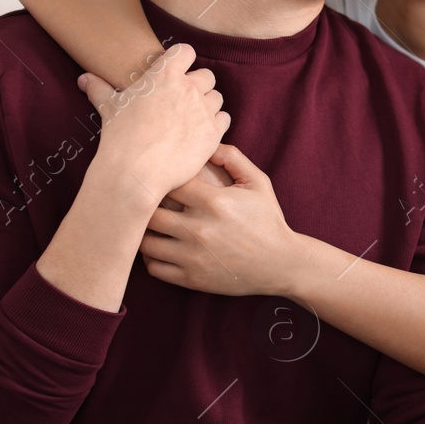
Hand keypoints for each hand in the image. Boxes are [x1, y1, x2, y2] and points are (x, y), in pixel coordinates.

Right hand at [77, 44, 229, 202]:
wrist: (135, 172)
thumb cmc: (120, 137)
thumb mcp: (109, 108)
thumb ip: (99, 89)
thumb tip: (84, 79)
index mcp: (165, 75)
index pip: (186, 52)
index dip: (182, 61)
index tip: (176, 73)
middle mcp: (188, 88)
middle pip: (206, 76)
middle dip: (197, 86)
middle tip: (183, 102)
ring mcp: (203, 110)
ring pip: (216, 98)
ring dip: (207, 105)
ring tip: (191, 119)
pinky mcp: (213, 132)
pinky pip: (224, 118)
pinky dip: (216, 123)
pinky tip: (201, 132)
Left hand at [140, 144, 302, 296]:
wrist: (281, 264)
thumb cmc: (268, 219)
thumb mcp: (258, 182)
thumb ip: (233, 158)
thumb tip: (206, 144)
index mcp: (213, 202)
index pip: (166, 183)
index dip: (159, 179)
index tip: (160, 179)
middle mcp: (199, 229)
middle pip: (149, 213)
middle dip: (145, 206)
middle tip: (145, 202)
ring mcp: (192, 256)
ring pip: (145, 242)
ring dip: (143, 232)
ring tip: (148, 225)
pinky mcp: (191, 278)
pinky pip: (154, 267)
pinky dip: (150, 257)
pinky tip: (159, 246)